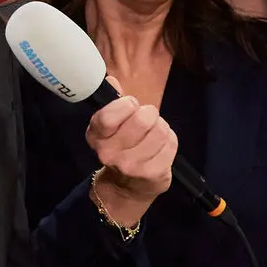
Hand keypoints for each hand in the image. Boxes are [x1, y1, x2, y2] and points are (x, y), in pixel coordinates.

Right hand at [86, 88, 175, 215]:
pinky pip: (171, 143)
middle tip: (145, 122)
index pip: (109, 115)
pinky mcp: (153, 174)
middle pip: (142, 118)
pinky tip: (161, 146)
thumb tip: (111, 80)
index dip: (126, 104)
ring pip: (160, 130)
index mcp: (96, 136)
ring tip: (153, 134)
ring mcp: (131, 166)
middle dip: (149, 114)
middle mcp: (109, 153)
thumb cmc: (122, 145)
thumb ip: (112, 99)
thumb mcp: (111, 123)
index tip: (130, 106)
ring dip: (161, 127)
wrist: (127, 186)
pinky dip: (170, 140)